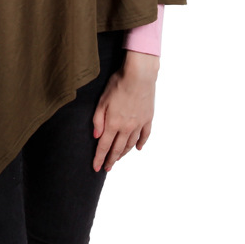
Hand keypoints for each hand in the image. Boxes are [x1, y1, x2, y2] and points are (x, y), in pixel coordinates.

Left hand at [91, 52, 158, 172]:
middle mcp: (126, 127)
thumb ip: (98, 120)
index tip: (96, 167)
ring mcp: (138, 124)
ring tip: (118, 158)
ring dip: (124, 153)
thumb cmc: (118, 84)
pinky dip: (141, 143)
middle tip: (107, 167)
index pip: (104, 146)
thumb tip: (96, 136)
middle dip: (111, 159)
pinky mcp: (148, 119)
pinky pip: (145, 136)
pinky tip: (137, 148)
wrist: (139, 76)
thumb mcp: (102, 100)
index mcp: (113, 123)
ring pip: (130, 144)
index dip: (99, 158)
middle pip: (117, 148)